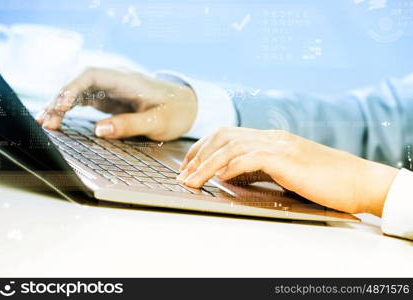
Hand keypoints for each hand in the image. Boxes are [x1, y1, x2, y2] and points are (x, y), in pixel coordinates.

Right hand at [36, 67, 196, 140]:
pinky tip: (58, 119)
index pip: (93, 75)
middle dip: (61, 99)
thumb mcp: (157, 122)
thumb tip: (99, 130)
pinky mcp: (110, 99)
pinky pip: (84, 100)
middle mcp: (116, 81)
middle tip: (46, 121)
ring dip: (61, 105)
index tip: (61, 104)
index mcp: (128, 81)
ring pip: (79, 91)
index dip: (74, 87)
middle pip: (81, 83)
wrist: (185, 106)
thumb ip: (129, 125)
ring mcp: (111, 89)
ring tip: (46, 123)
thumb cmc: (175, 112)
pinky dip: (70, 109)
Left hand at [177, 127, 397, 215]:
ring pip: (231, 147)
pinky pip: (251, 157)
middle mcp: (271, 137)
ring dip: (206, 165)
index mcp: (270, 139)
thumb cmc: (323, 180)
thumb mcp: (284, 172)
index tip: (189, 166)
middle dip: (197, 155)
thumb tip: (229, 175)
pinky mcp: (287, 158)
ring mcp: (280, 145)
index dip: (203, 149)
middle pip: (223, 136)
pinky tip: (219, 177)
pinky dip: (231, 166)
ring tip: (191, 181)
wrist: (358, 180)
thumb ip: (258, 169)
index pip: (227, 136)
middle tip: (182, 174)